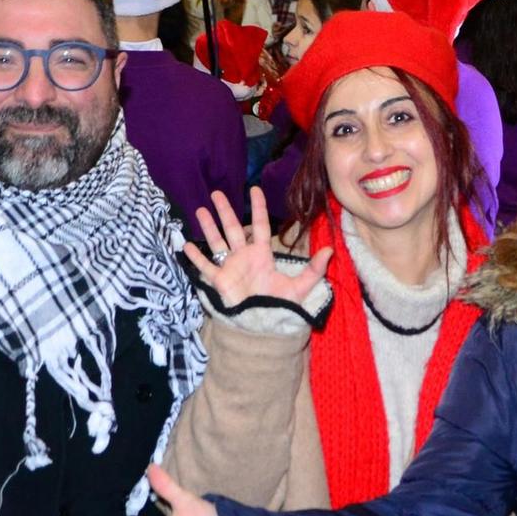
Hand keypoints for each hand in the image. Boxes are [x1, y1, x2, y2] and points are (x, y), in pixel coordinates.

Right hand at [183, 188, 331, 314]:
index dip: (258, 207)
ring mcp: (230, 267)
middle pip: (233, 228)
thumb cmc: (279, 307)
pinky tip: (186, 245)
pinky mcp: (219, 280)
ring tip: (199, 210)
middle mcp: (244, 256)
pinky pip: (206, 266)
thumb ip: (314, 269)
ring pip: (217, 242)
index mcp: (262, 254)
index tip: (254, 189)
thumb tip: (330, 250)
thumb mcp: (299, 287)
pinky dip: (196, 257)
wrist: (263, 326)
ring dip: (208, 227)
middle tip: (216, 193)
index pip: (261, 225)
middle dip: (225, 211)